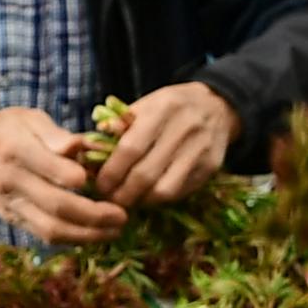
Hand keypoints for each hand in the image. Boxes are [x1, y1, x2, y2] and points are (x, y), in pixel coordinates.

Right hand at [0, 108, 125, 245]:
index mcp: (14, 149)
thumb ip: (56, 134)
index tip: (100, 180)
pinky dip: (73, 238)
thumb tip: (80, 146)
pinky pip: (44, 235)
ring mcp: (10, 205)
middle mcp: (10, 181)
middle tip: (122, 216)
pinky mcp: (13, 220)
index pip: (47, 167)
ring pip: (51, 229)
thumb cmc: (12, 130)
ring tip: (114, 230)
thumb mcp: (31, 119)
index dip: (75, 177)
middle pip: (55, 205)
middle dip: (93, 215)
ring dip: (87, 235)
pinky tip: (95, 234)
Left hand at [90, 82, 237, 209]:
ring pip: (163, 190)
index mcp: (162, 109)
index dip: (111, 172)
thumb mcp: (145, 105)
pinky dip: (159, 199)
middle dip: (122, 193)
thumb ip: (118, 126)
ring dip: (140, 201)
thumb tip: (90, 150)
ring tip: (127, 200)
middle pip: (145, 174)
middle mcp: (184, 129)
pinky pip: (179, 193)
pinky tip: (148, 196)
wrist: (217, 106)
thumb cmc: (170, 107)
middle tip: (109, 200)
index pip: (130, 148)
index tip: (99, 185)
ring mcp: (200, 150)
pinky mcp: (211, 167)